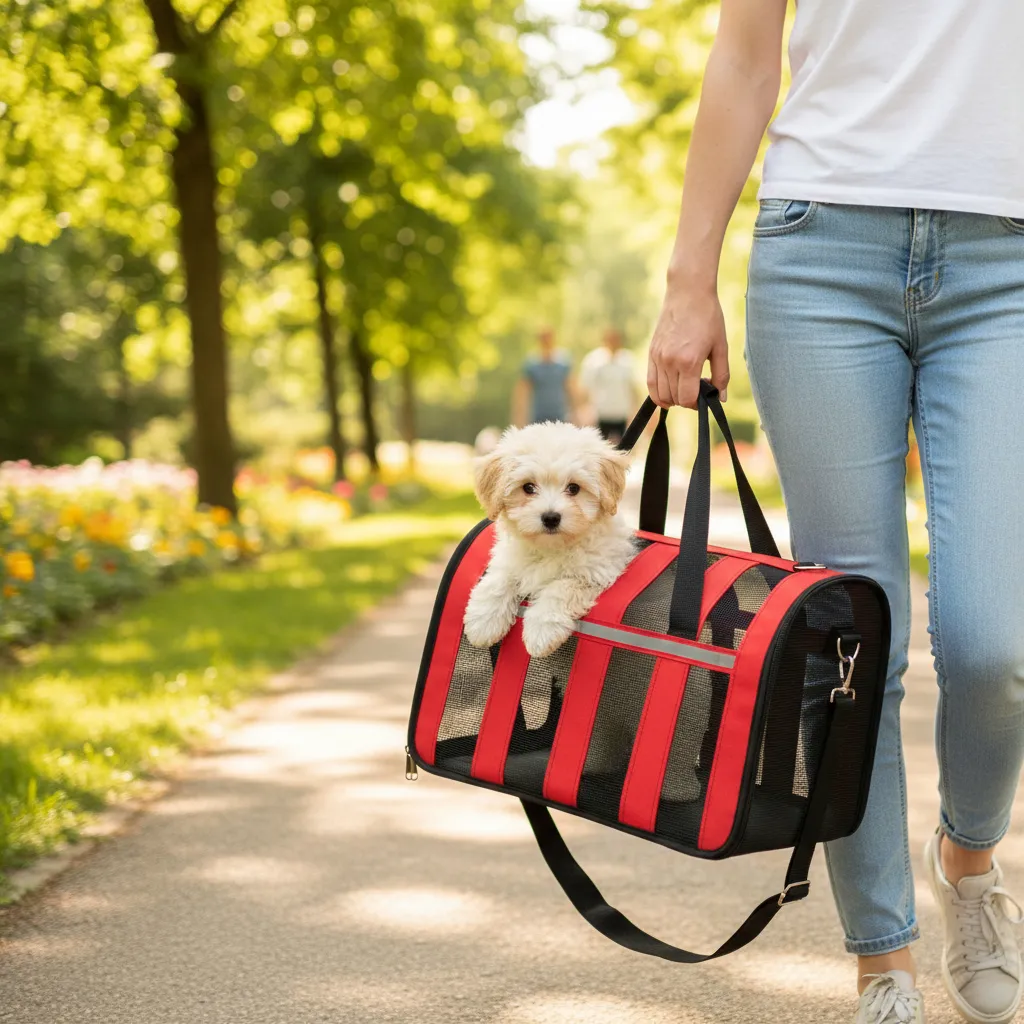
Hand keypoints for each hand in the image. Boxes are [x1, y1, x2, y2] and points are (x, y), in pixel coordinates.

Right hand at [647, 281, 728, 408]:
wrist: (687, 293)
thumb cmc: (708, 317)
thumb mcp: (721, 346)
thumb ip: (721, 375)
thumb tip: (720, 398)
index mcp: (689, 362)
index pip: (687, 399)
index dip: (697, 404)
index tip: (704, 397)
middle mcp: (670, 362)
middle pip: (674, 399)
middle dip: (686, 400)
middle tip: (698, 389)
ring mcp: (658, 358)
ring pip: (660, 394)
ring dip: (673, 398)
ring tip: (684, 388)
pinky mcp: (651, 353)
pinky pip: (650, 383)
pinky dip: (658, 393)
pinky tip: (668, 392)